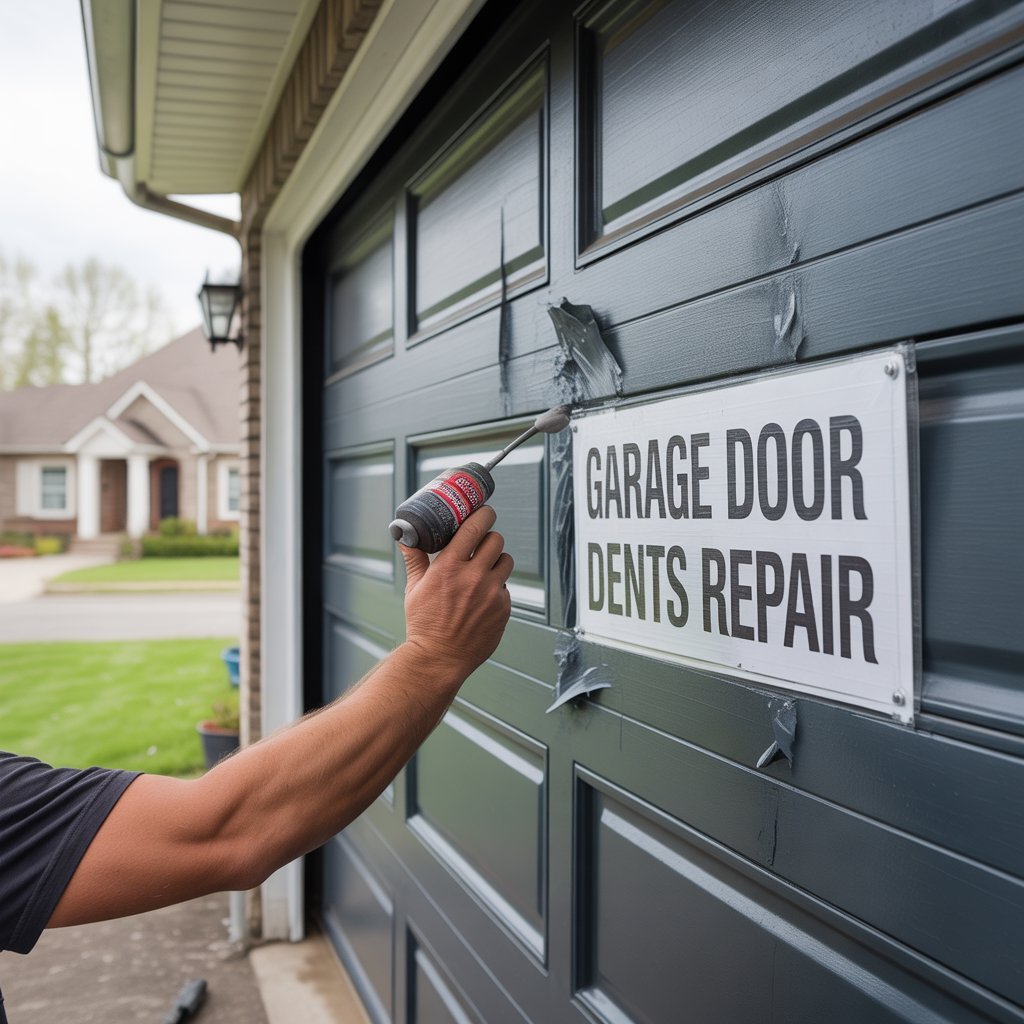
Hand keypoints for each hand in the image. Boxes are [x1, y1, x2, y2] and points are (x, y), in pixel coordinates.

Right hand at [401, 506, 513, 679]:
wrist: (439, 658)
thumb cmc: (424, 623)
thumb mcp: (415, 588)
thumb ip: (415, 558)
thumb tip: (405, 537)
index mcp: (450, 567)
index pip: (475, 527)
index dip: (483, 515)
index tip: (484, 513)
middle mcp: (474, 577)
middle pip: (496, 539)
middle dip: (489, 539)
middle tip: (482, 545)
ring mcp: (492, 593)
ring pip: (506, 561)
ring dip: (497, 562)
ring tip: (485, 571)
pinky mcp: (503, 609)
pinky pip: (506, 588)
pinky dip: (497, 589)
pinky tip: (483, 598)